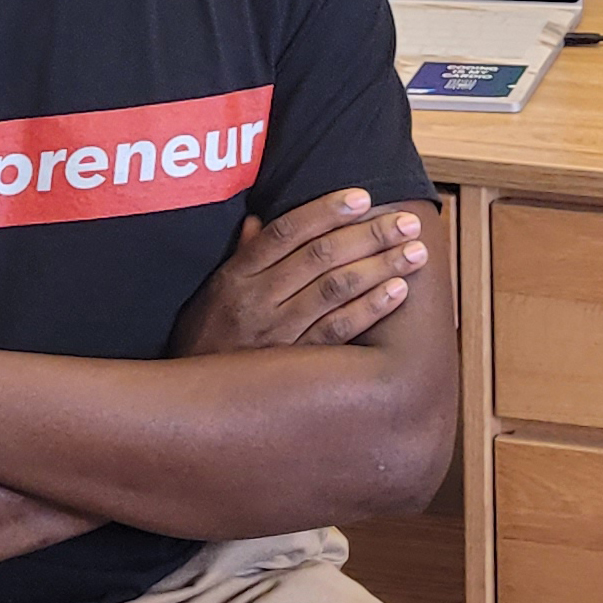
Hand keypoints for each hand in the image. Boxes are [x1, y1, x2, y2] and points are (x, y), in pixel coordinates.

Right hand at [174, 191, 431, 355]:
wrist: (188, 405)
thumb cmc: (204, 342)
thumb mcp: (212, 295)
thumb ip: (239, 256)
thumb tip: (256, 220)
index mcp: (235, 276)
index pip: (285, 231)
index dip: (326, 210)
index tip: (363, 197)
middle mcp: (255, 299)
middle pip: (319, 256)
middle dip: (369, 235)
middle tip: (408, 222)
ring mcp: (275, 333)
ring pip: (334, 289)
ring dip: (380, 266)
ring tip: (414, 253)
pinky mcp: (292, 364)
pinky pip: (336, 331)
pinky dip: (369, 308)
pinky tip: (397, 292)